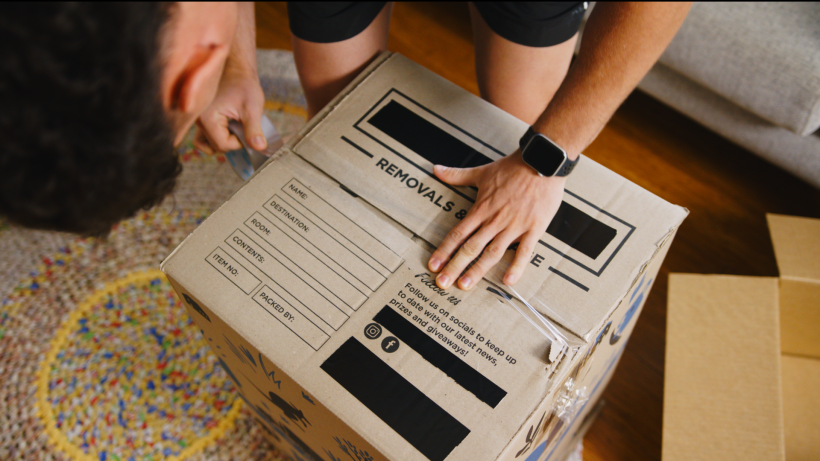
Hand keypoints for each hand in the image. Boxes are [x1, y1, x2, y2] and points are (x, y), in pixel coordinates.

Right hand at [193, 66, 265, 154]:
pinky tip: (229, 126)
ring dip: (223, 140)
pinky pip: (205, 136)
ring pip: (207, 143)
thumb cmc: (243, 84)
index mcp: (207, 118)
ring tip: (235, 127)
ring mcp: (197, 119)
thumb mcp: (252, 108)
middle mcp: (197, 120)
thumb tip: (259, 147)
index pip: (223, 145)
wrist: (235, 68)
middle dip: (232, 140)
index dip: (239, 143)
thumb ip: (254, 130)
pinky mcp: (200, 118)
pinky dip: (217, 136)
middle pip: (215, 145)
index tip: (248, 131)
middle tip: (243, 126)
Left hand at [428, 151, 564, 289]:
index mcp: (481, 209)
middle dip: (455, 266)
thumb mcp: (482, 171)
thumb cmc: (512, 168)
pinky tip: (508, 281)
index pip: (458, 233)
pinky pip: (524, 250)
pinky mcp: (533, 228)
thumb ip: (458, 175)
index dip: (444, 250)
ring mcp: (514, 226)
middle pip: (471, 247)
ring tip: (466, 285)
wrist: (541, 162)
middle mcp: (495, 220)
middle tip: (443, 283)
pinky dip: (516, 266)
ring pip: (493, 252)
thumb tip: (436, 169)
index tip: (434, 265)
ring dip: (478, 270)